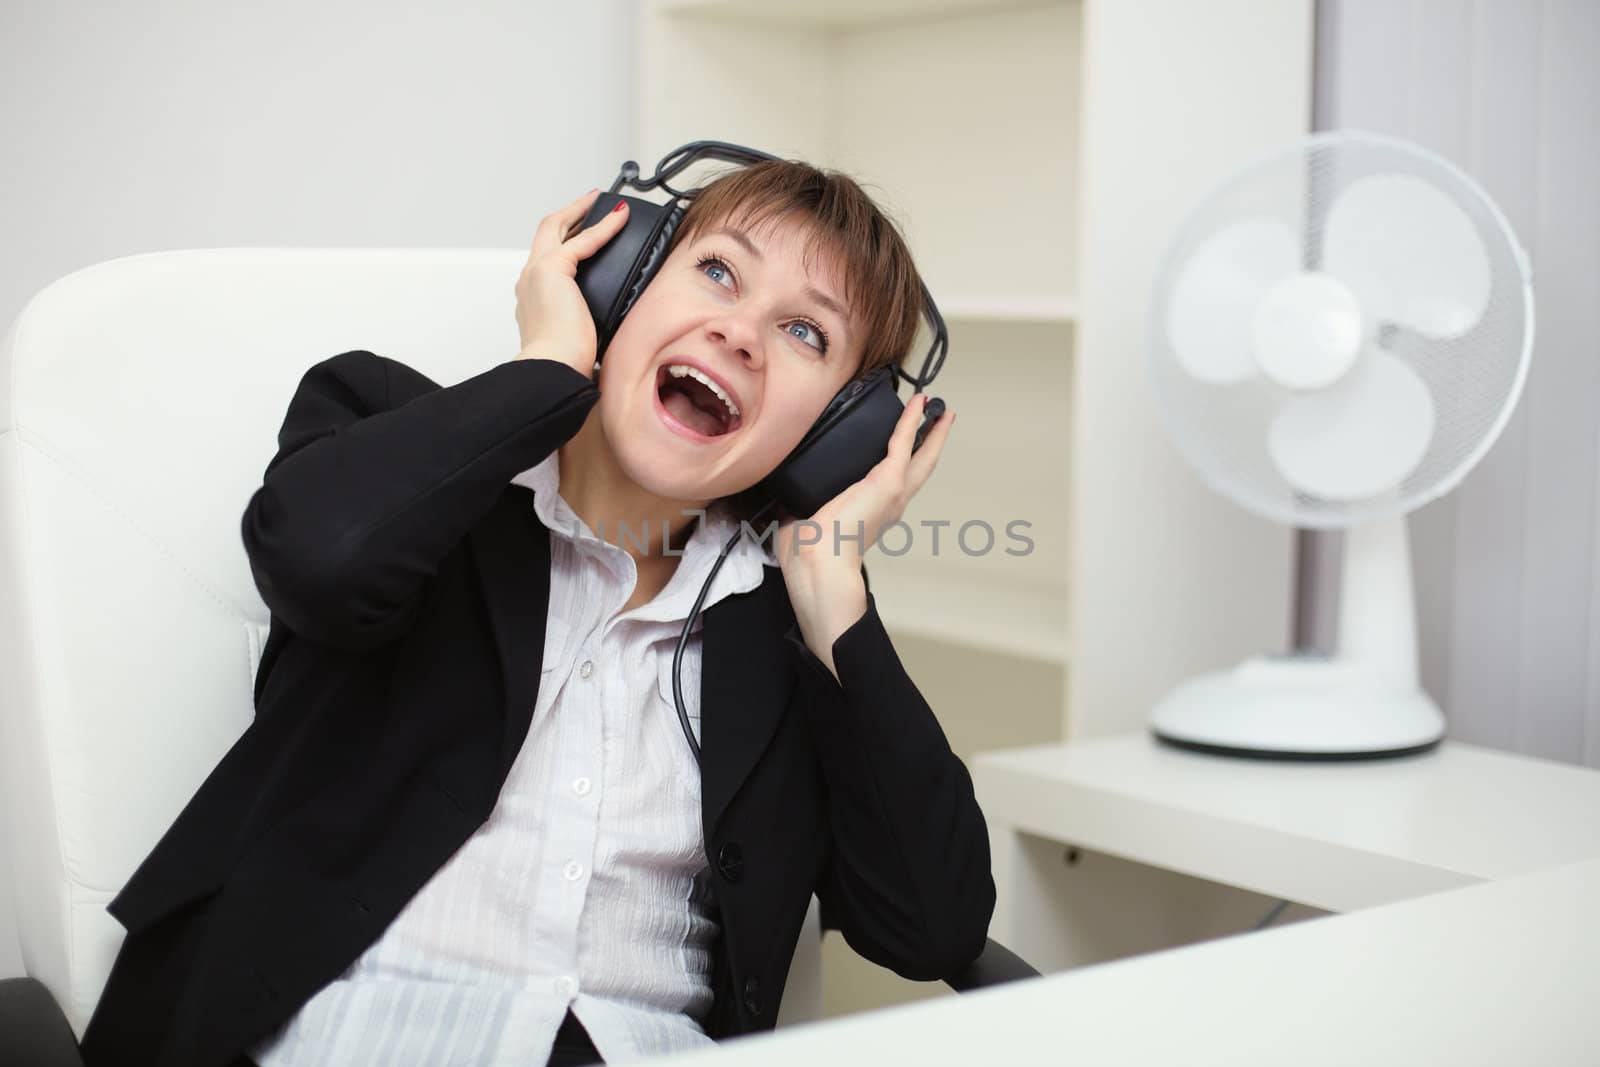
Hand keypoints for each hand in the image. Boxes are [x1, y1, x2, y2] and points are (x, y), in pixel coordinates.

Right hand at [514, 188, 629, 376]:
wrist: (552, 366)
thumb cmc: (563, 361)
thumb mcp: (574, 333)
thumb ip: (582, 318)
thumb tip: (605, 321)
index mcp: (533, 298)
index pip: (547, 258)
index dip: (564, 240)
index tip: (581, 231)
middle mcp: (529, 280)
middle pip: (545, 234)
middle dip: (568, 215)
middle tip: (589, 202)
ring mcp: (537, 272)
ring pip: (556, 228)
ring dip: (580, 212)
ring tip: (603, 203)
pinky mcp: (553, 269)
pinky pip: (582, 240)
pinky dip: (603, 227)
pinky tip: (620, 218)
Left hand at [774, 393, 953, 678]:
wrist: (818, 562)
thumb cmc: (809, 554)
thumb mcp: (801, 520)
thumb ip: (797, 504)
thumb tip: (781, 492)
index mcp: (872, 514)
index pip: (893, 483)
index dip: (902, 463)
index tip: (906, 448)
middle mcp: (890, 504)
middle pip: (921, 468)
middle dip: (932, 444)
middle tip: (941, 420)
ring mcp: (893, 493)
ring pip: (922, 456)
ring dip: (932, 432)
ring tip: (939, 409)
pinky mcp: (888, 481)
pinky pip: (904, 442)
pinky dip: (911, 420)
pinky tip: (918, 401)